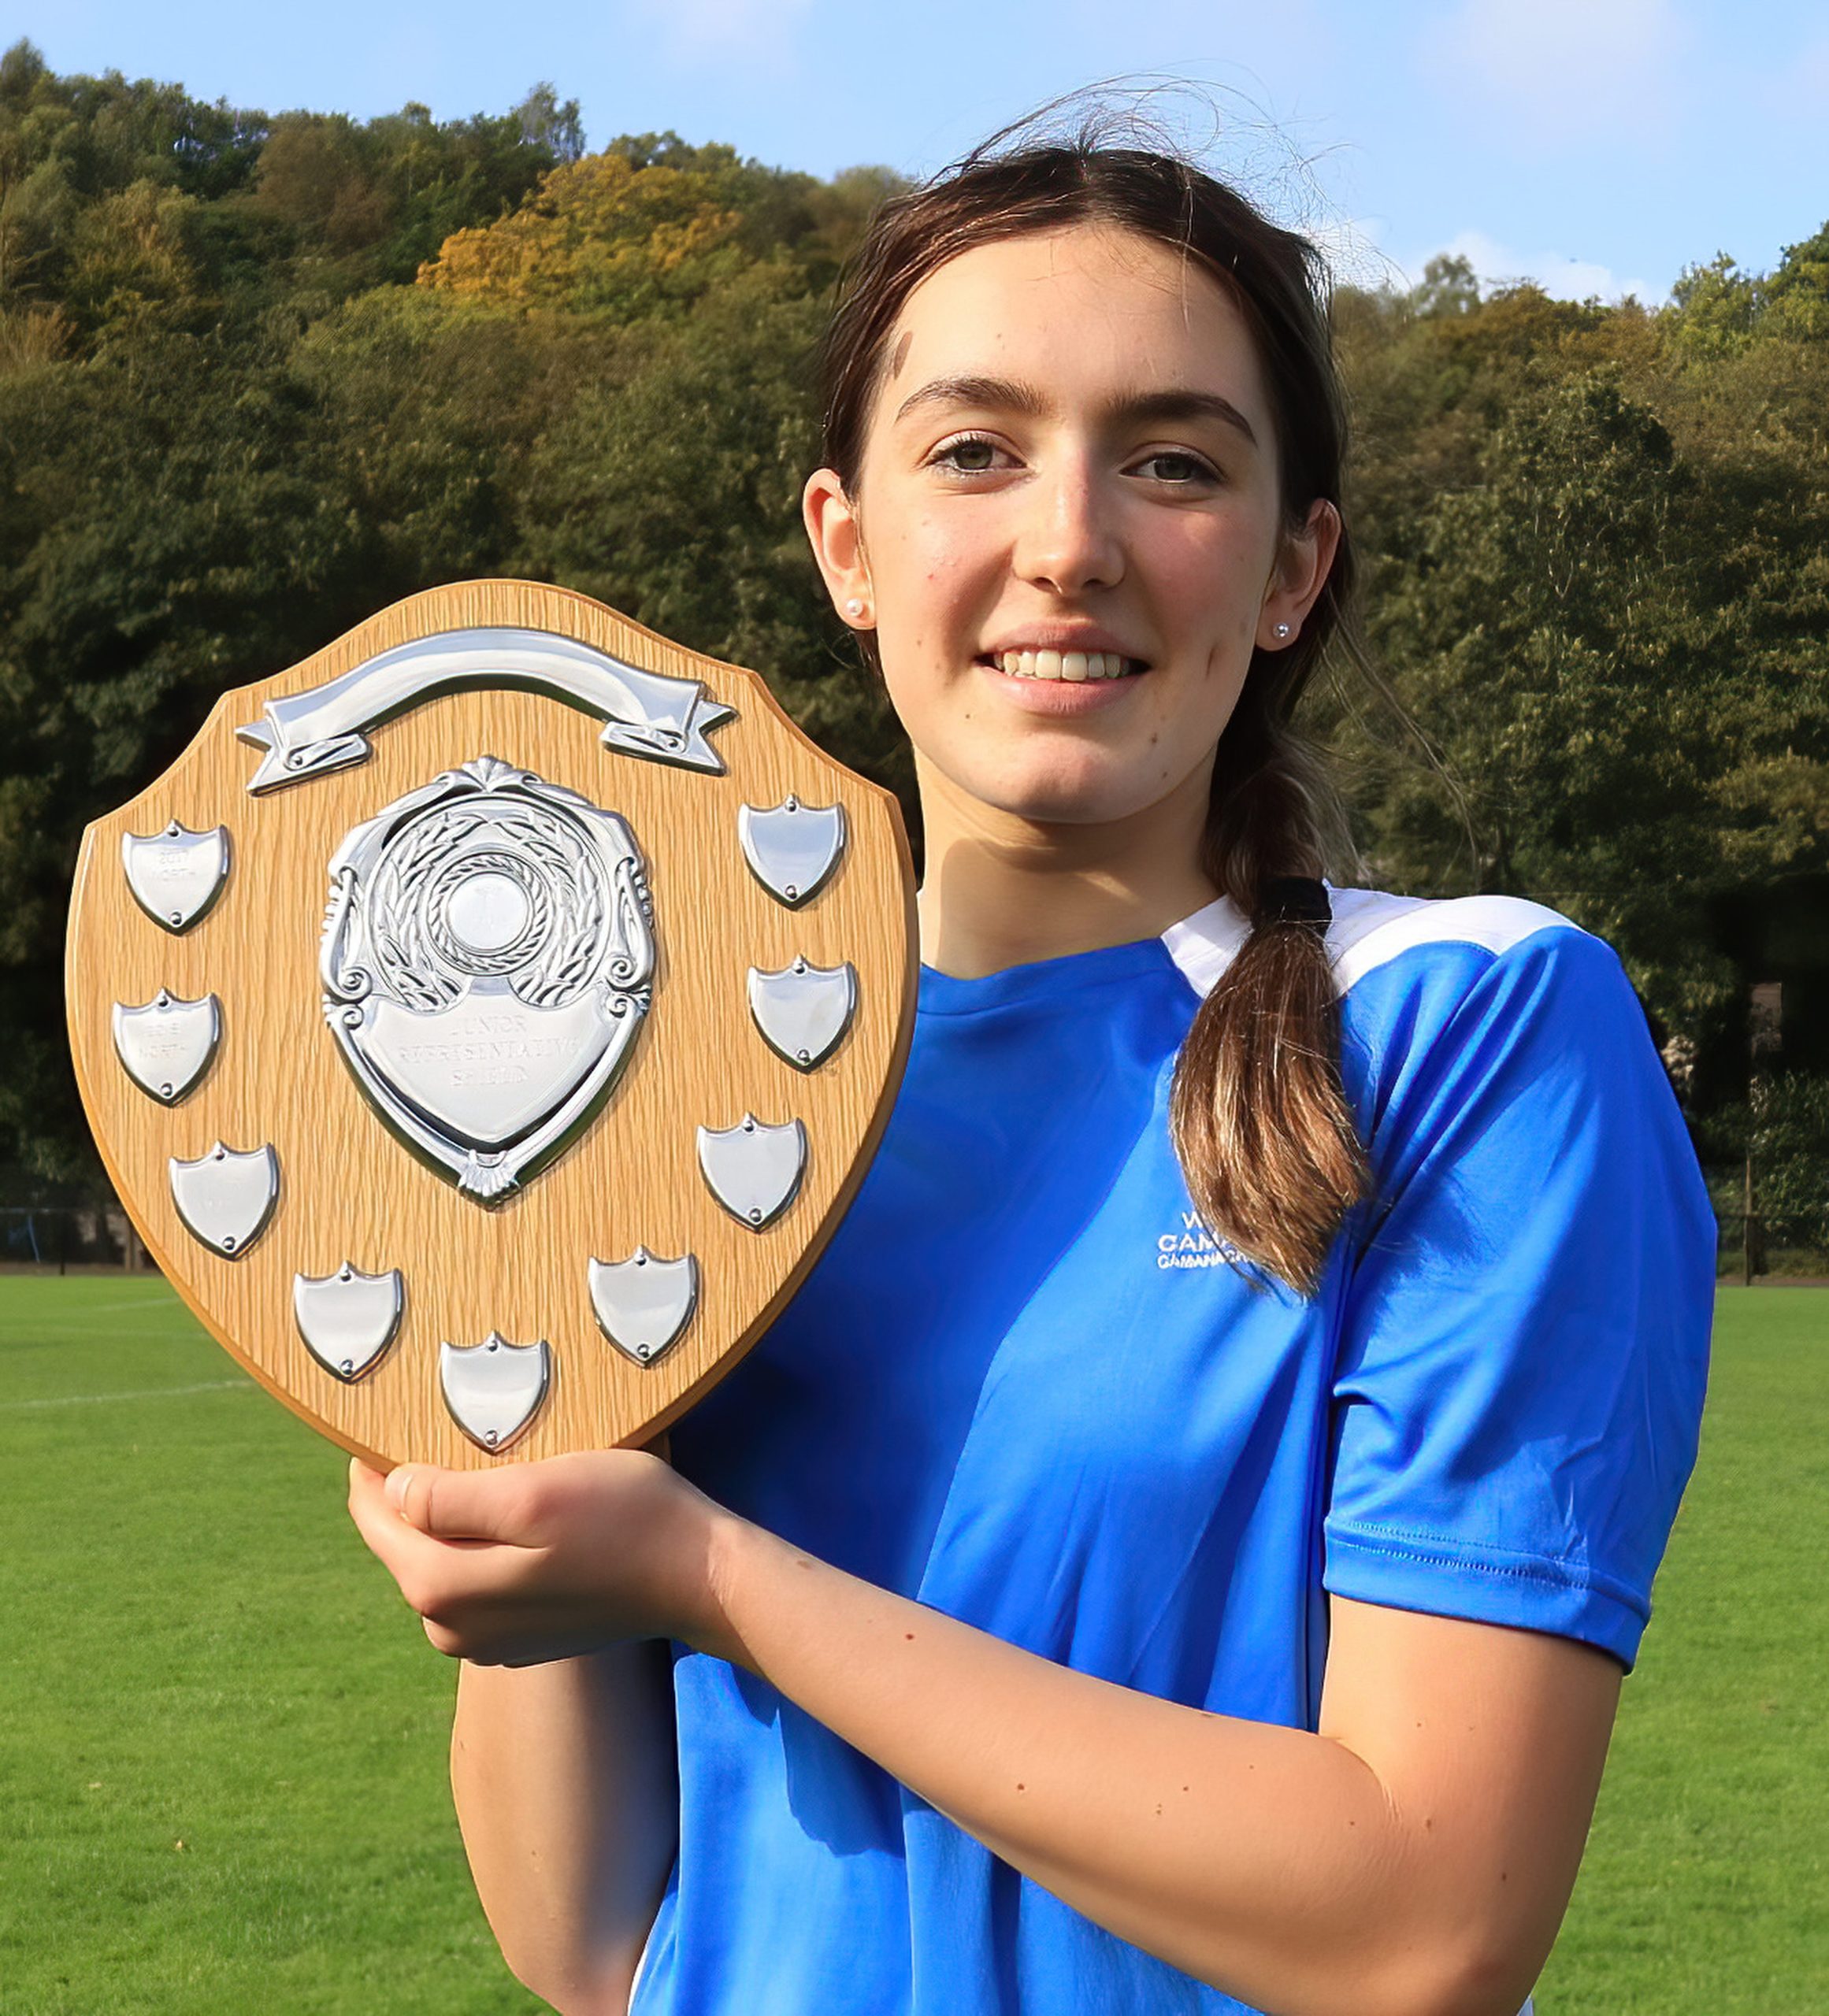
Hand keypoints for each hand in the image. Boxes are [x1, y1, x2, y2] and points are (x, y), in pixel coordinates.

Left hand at [347, 1449, 731, 1666]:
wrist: (699, 1576)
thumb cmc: (623, 1518)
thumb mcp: (532, 1492)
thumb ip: (448, 1499)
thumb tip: (391, 1489)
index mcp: (441, 1589)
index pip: (376, 1517)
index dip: (377, 1466)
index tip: (392, 1420)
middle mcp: (451, 1629)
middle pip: (405, 1544)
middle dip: (417, 1492)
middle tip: (452, 1435)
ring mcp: (487, 1643)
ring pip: (441, 1564)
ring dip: (453, 1520)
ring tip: (488, 1470)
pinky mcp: (523, 1640)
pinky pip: (479, 1583)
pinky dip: (486, 1548)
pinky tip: (523, 1519)